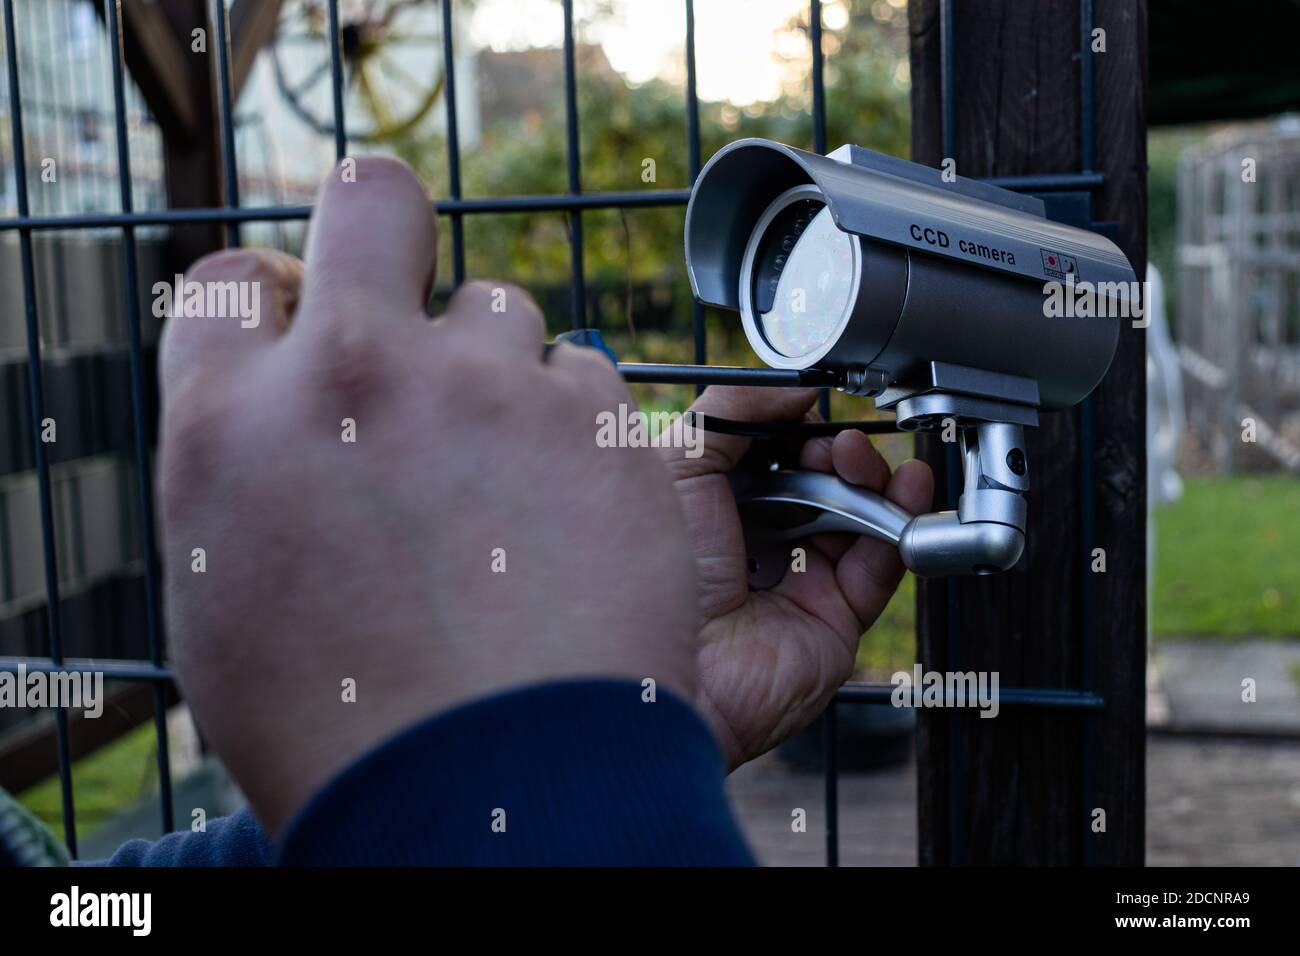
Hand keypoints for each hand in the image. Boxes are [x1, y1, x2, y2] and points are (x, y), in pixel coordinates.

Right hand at [158, 157, 698, 834]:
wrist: (491, 797)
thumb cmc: (345, 727)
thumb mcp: (228, 599)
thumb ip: (247, 472)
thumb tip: (271, 413)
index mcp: (231, 421)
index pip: (223, 280)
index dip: (264, 298)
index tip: (298, 321)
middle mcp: (358, 375)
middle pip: (371, 202)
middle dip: (381, 219)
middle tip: (400, 273)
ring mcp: (489, 389)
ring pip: (501, 311)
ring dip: (498, 371)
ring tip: (508, 481)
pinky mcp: (601, 426)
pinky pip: (588, 380)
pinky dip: (579, 428)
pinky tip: (573, 512)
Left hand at [660, 387, 932, 769]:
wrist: (669, 665)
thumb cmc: (657, 570)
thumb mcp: (679, 462)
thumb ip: (732, 413)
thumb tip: (792, 391)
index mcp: (715, 505)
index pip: (773, 452)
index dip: (796, 428)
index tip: (809, 409)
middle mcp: (759, 541)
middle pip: (821, 481)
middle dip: (837, 452)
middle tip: (834, 446)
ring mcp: (800, 579)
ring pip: (859, 516)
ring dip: (873, 479)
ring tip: (861, 463)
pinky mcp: (836, 617)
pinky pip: (882, 564)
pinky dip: (901, 525)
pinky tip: (906, 492)